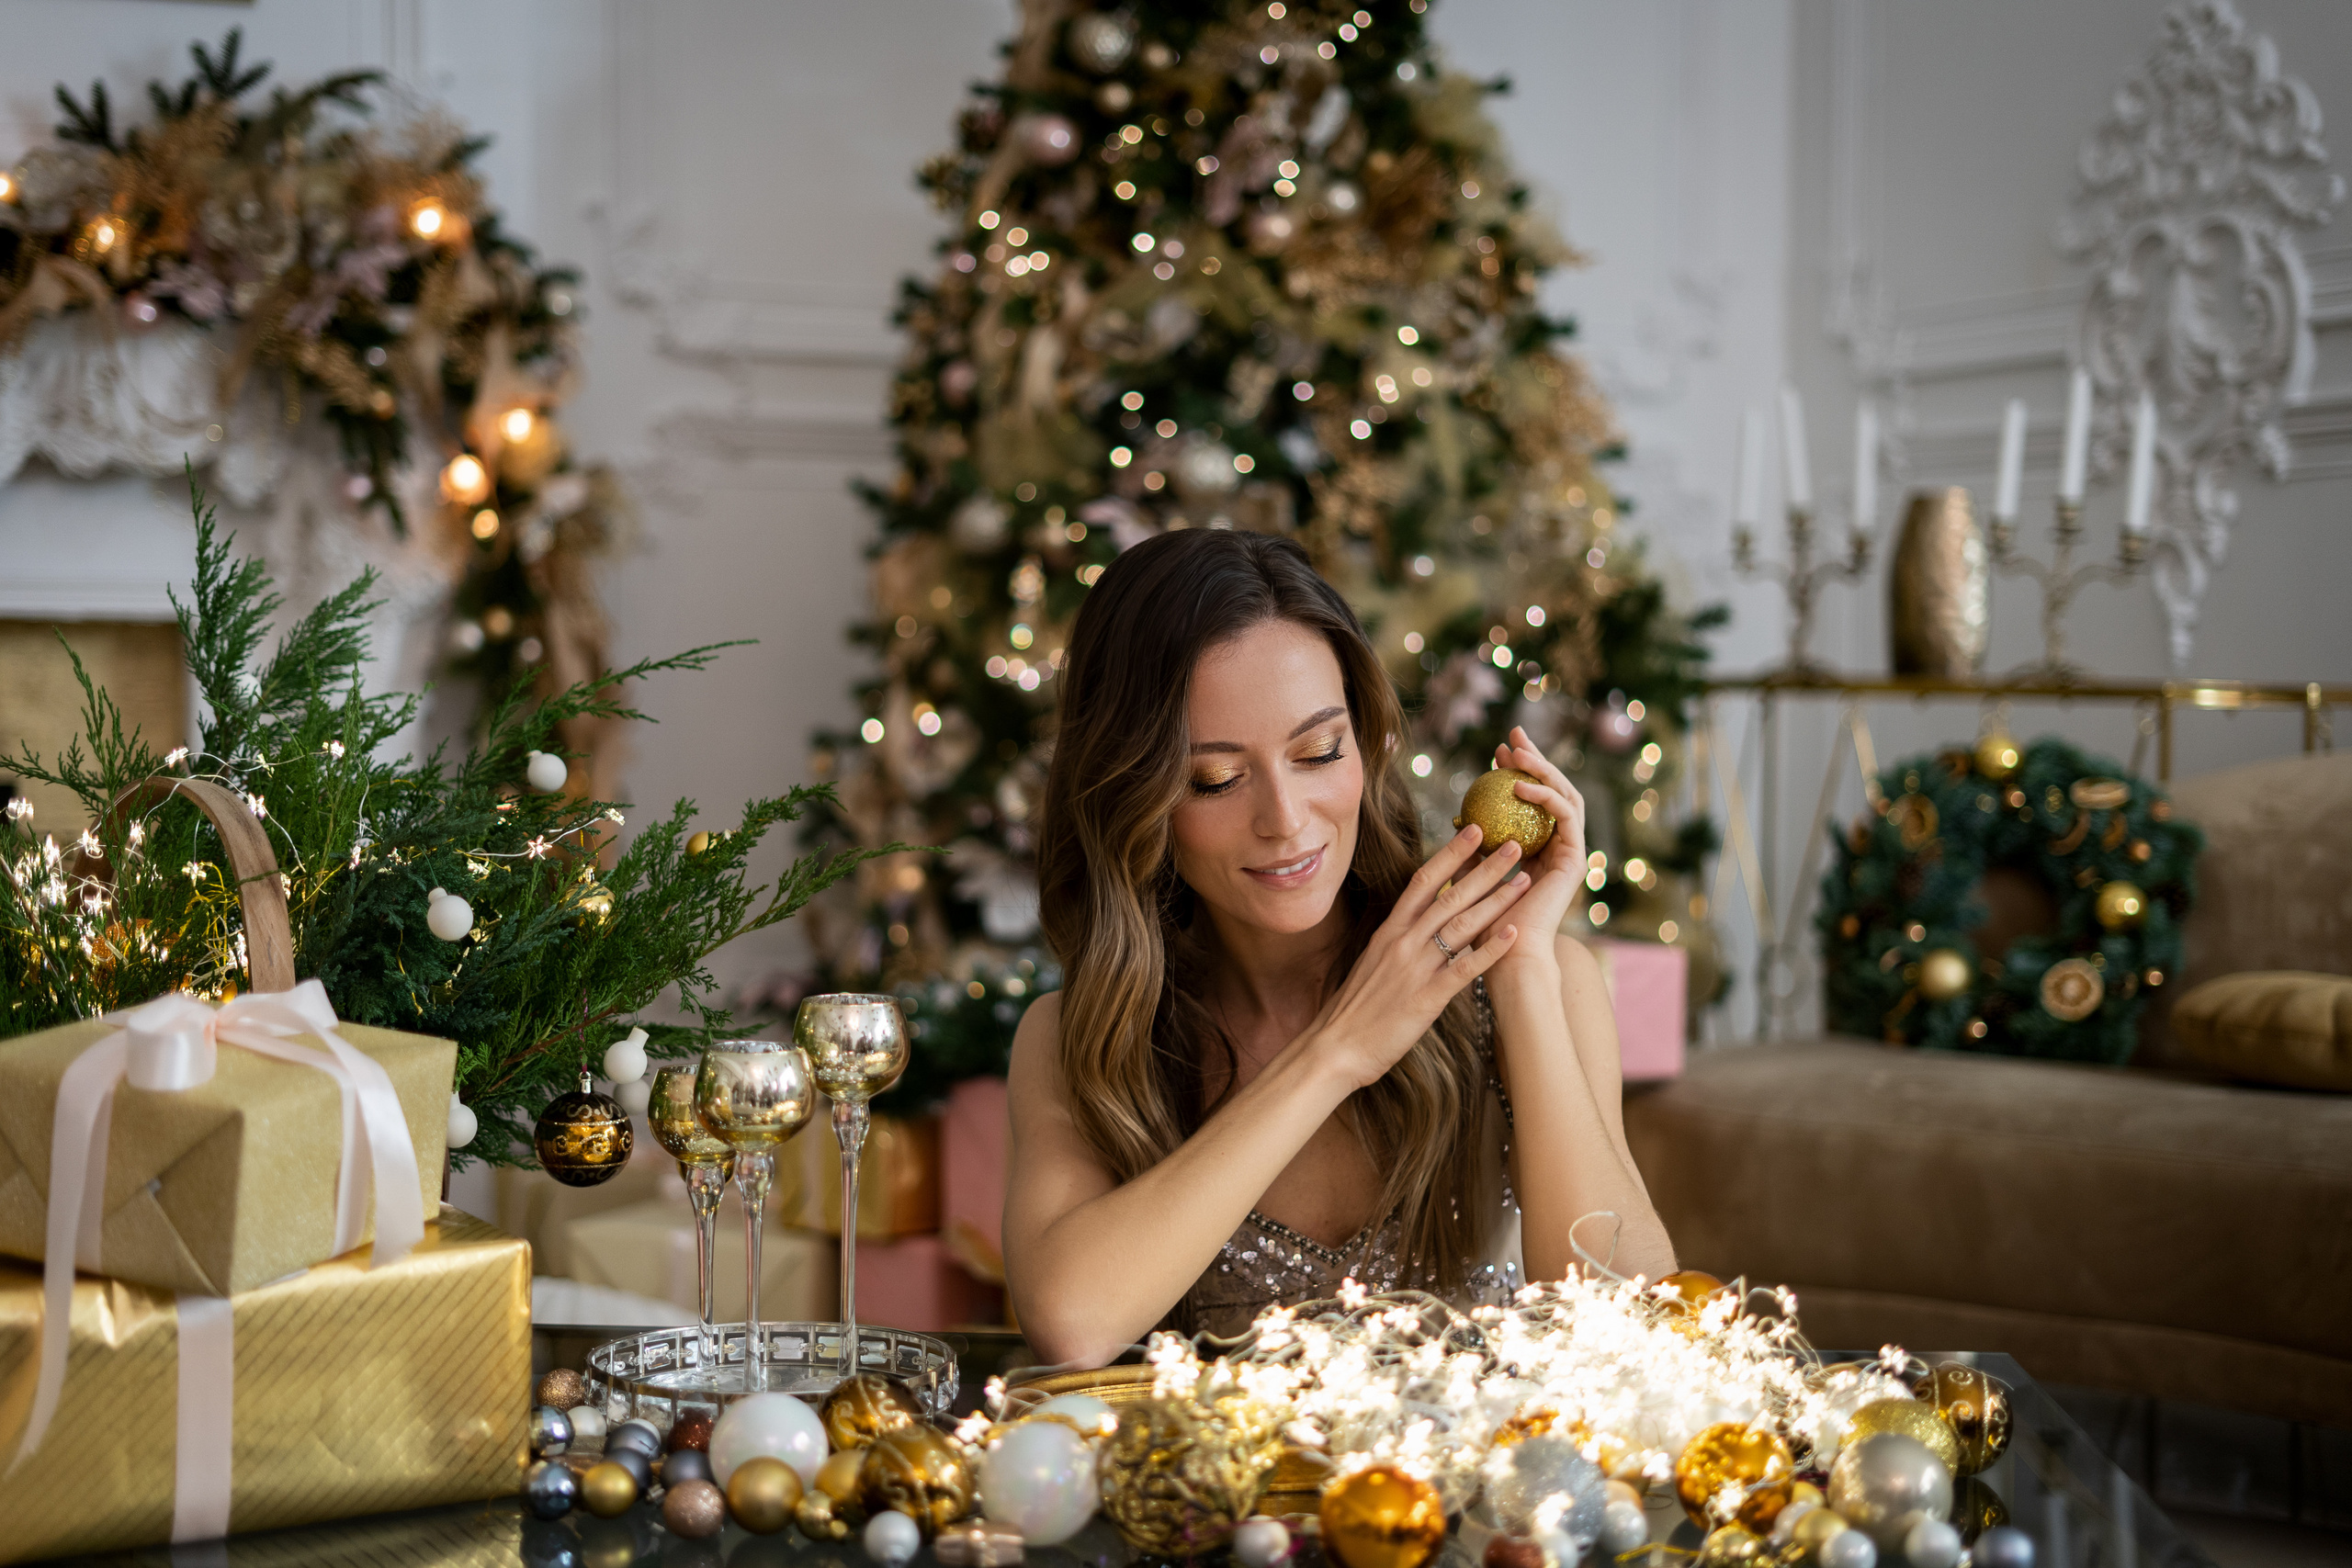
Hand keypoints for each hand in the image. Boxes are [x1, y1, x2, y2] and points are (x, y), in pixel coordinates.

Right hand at [1304, 822, 1529, 1089]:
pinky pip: (1465, 968)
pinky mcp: (1427, 997)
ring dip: (1496, 900)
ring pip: (1461, 924)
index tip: (1474, 832)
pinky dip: (1490, 949)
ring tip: (1524, 879)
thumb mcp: (1373, 964)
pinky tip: (1513, 933)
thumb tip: (1419, 927)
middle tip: (1514, 844)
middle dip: (1484, 868)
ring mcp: (1416, 968)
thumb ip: (1397, 943)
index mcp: (1389, 931)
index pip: (1423, 881)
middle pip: (1450, 895)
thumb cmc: (1353, 1011)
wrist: (1335, 1047)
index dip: (1450, 854)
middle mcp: (1403, 942)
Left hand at [1483, 726, 1588, 977]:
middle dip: (1534, 760)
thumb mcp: (1473, 877)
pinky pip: (1566, 815)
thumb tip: (1460, 820)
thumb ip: (1474, 850)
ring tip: (1517, 752)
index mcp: (1537, 853)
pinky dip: (1546, 796)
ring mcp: (1570, 853)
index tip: (1494, 753)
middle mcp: (1558, 850)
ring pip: (1565, 796)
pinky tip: (1520, 785)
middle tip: (1512, 736)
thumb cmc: (1480, 925)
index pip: (1530, 803)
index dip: (1516, 773)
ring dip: (1542, 769)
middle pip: (1552, 792)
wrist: (1503, 957)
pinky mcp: (1576, 859)